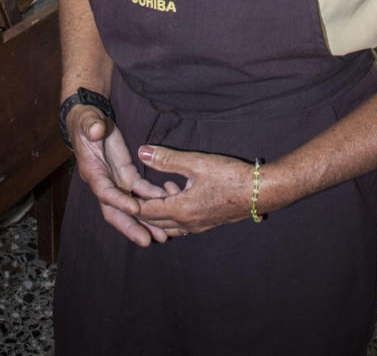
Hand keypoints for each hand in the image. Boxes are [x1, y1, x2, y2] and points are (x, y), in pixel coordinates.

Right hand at [68, 105, 172, 246]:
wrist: (90, 122)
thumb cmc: (87, 122)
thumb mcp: (88, 122)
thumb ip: (92, 127)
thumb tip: (97, 130)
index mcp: (93, 172)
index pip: (105, 192)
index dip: (119, 202)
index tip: (135, 209)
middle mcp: (104, 183)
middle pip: (116, 211)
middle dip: (131, 227)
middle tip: (147, 240)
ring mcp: (116, 181)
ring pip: (130, 207)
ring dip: (145, 221)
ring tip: (161, 236)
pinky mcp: (126, 175)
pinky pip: (140, 192)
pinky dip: (152, 199)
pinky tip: (166, 206)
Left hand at [135, 145, 254, 236]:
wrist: (260, 191)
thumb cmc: (230, 176)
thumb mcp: (196, 163)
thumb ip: (168, 159)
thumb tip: (143, 151)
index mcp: (180, 210)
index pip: (144, 211)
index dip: (128, 202)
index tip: (116, 192)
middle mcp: (187, 223)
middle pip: (153, 221)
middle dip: (139, 208)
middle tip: (127, 192)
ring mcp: (198, 226)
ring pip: (167, 224)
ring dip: (156, 210)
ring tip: (152, 190)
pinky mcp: (207, 222)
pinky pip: (180, 223)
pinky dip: (171, 210)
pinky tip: (175, 190)